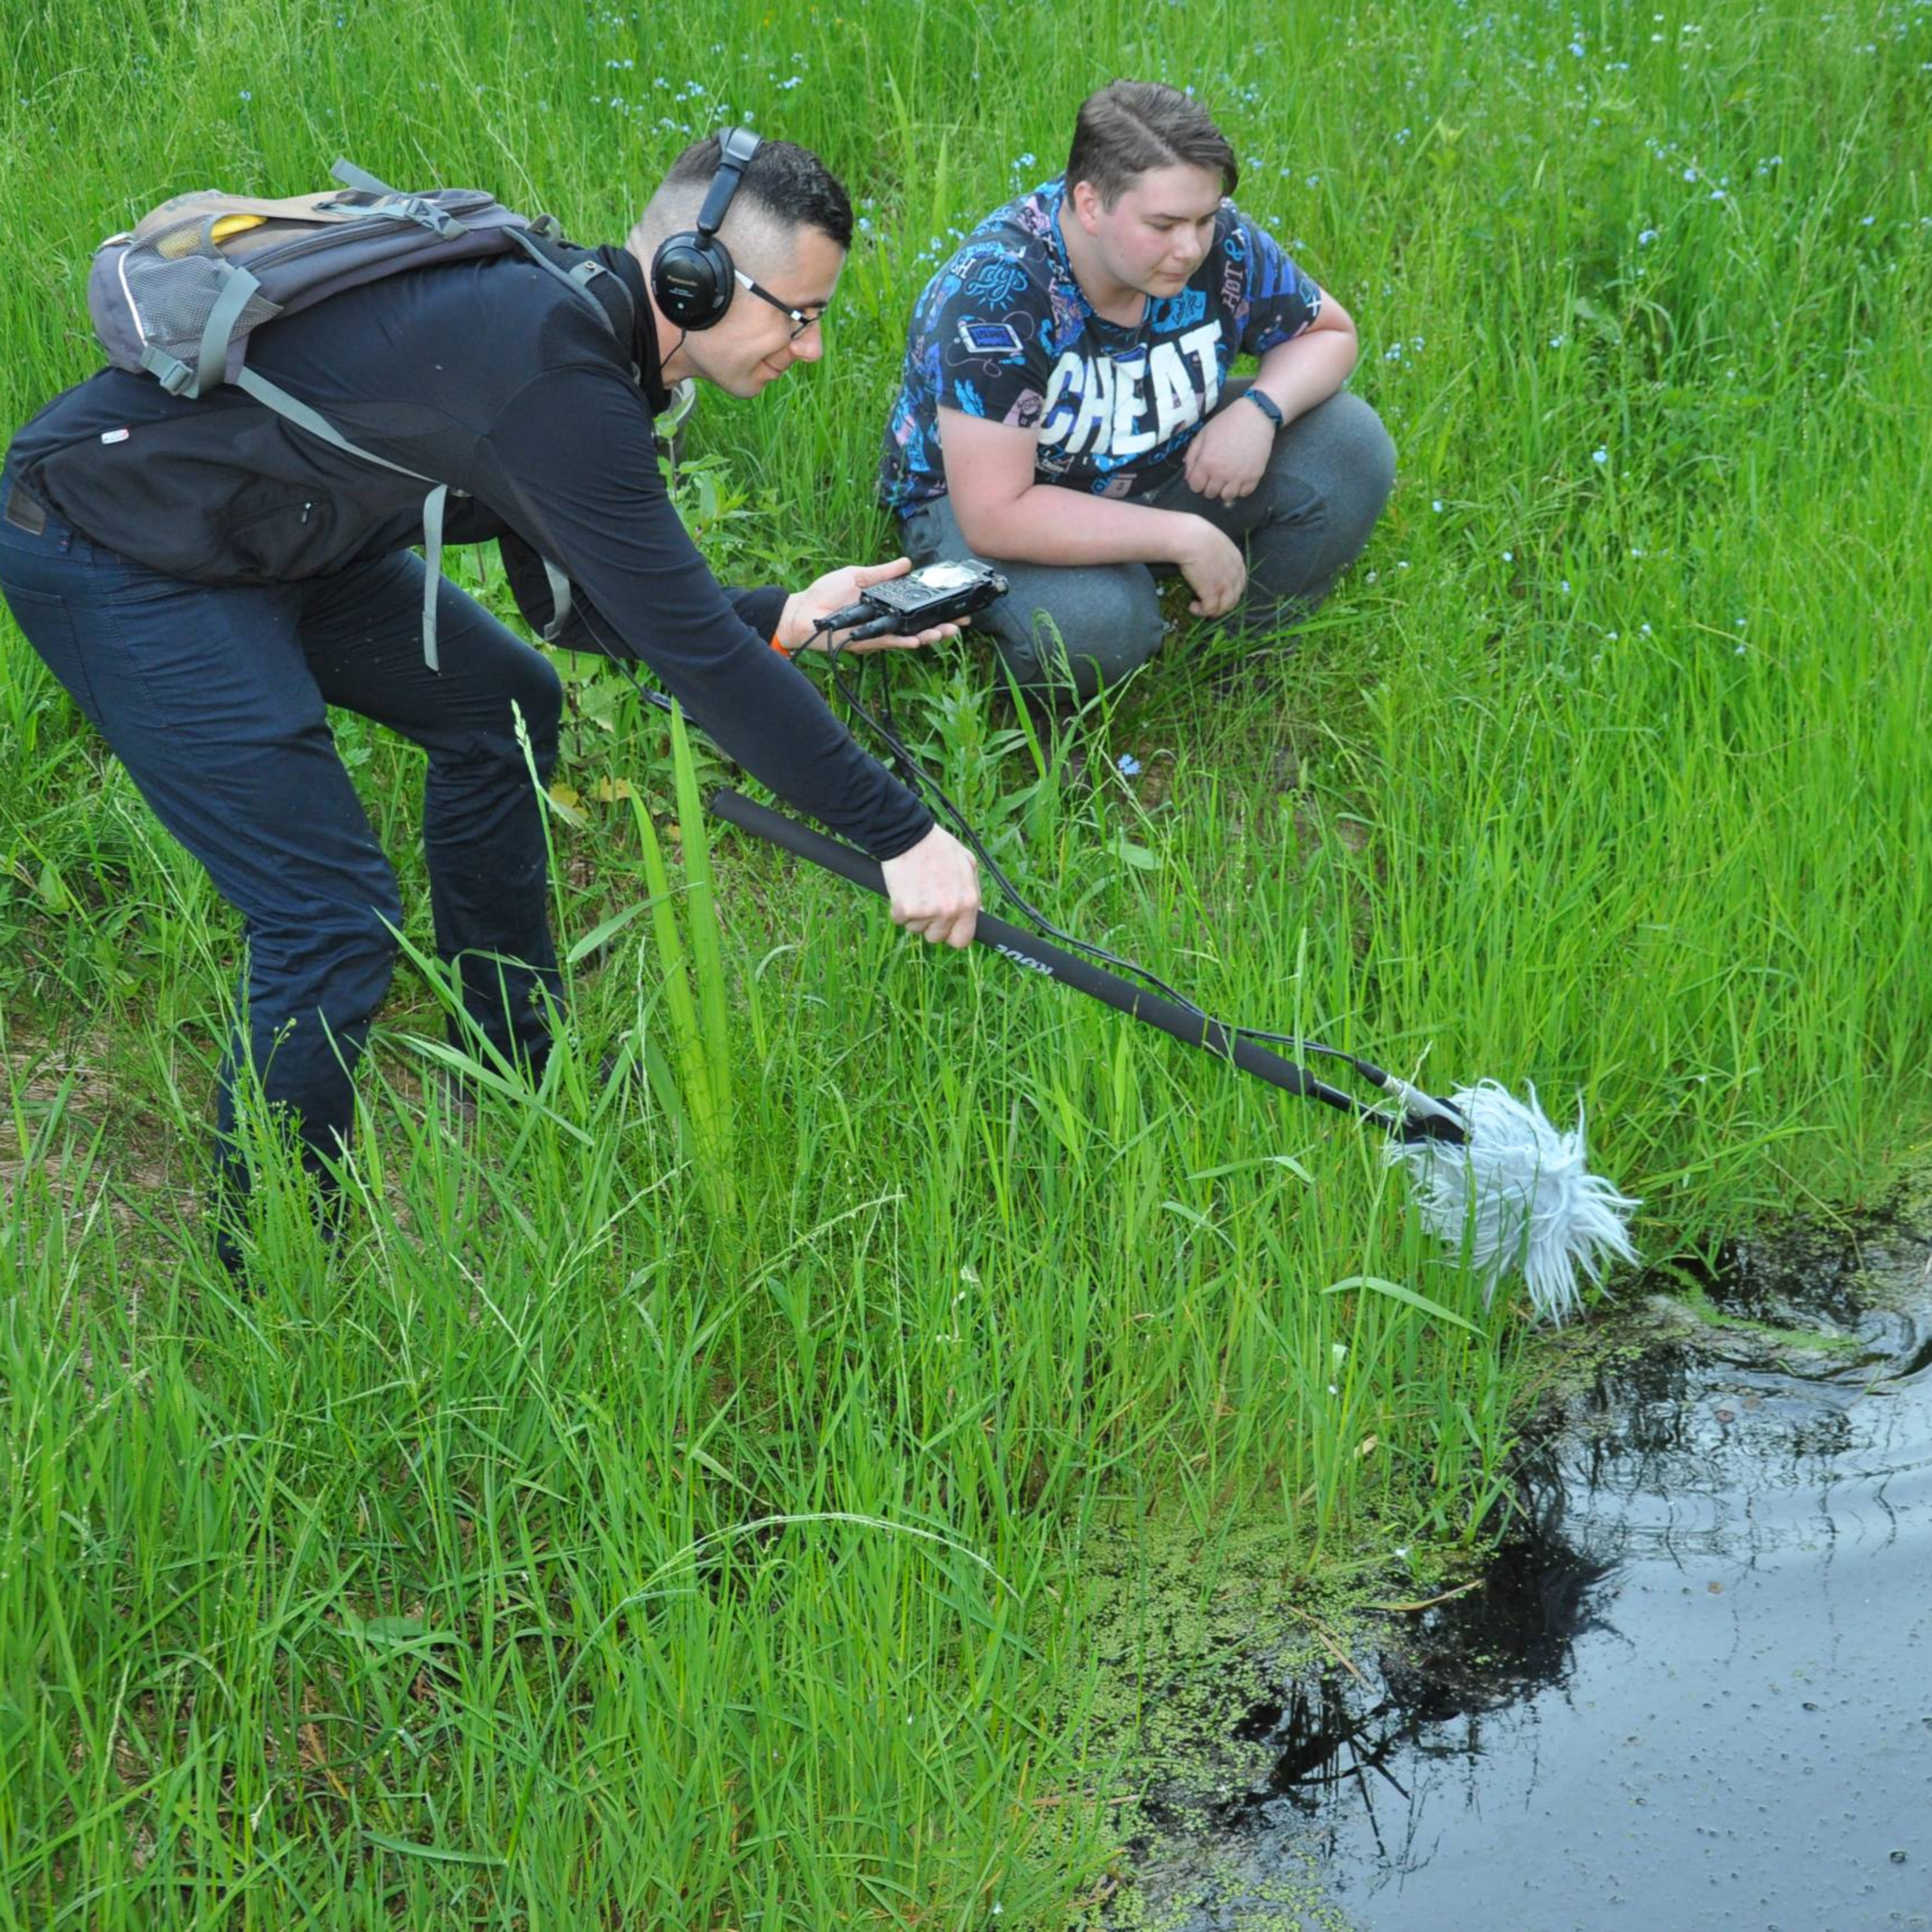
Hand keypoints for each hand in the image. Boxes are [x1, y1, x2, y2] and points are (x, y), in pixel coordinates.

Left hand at [776, 557, 963, 654]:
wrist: (803, 612)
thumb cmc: (825, 594)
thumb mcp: (857, 576)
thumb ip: (883, 573)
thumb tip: (907, 563)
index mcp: (885, 605)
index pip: (916, 607)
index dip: (936, 607)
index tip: (955, 603)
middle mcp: (886, 621)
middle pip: (920, 626)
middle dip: (942, 625)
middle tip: (961, 622)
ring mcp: (878, 633)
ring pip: (910, 637)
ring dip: (930, 635)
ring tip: (946, 631)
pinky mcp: (868, 642)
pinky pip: (890, 643)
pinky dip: (905, 642)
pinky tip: (919, 639)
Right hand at [880, 824, 979, 948]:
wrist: (909, 835)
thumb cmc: (938, 847)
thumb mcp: (968, 864)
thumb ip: (974, 892)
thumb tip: (977, 914)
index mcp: (968, 902)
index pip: (962, 940)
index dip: (952, 935)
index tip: (945, 927)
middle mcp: (949, 911)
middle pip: (936, 937)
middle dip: (929, 924)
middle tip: (925, 901)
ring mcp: (927, 912)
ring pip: (916, 929)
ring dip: (913, 915)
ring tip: (914, 889)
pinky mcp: (905, 909)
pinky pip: (899, 920)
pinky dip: (897, 908)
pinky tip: (902, 889)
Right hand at [1173, 518, 1246, 617]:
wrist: (1190, 539)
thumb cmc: (1197, 536)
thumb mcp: (1217, 544)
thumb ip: (1219, 556)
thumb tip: (1210, 562)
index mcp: (1238, 562)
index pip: (1240, 584)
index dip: (1230, 593)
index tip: (1218, 595)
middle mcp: (1235, 575)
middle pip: (1234, 599)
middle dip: (1222, 605)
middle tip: (1208, 605)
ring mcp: (1225, 585)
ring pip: (1224, 607)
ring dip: (1212, 611)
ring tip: (1199, 608)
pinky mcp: (1212, 593)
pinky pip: (1210, 610)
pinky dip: (1201, 612)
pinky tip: (1192, 607)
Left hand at [1182, 398, 1276, 503]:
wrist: (1255, 416)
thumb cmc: (1227, 423)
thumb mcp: (1203, 435)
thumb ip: (1192, 456)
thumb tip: (1188, 476)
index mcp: (1207, 463)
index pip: (1195, 486)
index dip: (1196, 481)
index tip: (1201, 475)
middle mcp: (1221, 474)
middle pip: (1209, 494)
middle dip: (1209, 486)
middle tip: (1215, 475)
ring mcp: (1239, 477)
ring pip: (1227, 497)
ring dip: (1224, 490)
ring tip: (1227, 479)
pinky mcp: (1254, 477)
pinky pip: (1244, 493)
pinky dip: (1240, 489)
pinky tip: (1239, 478)